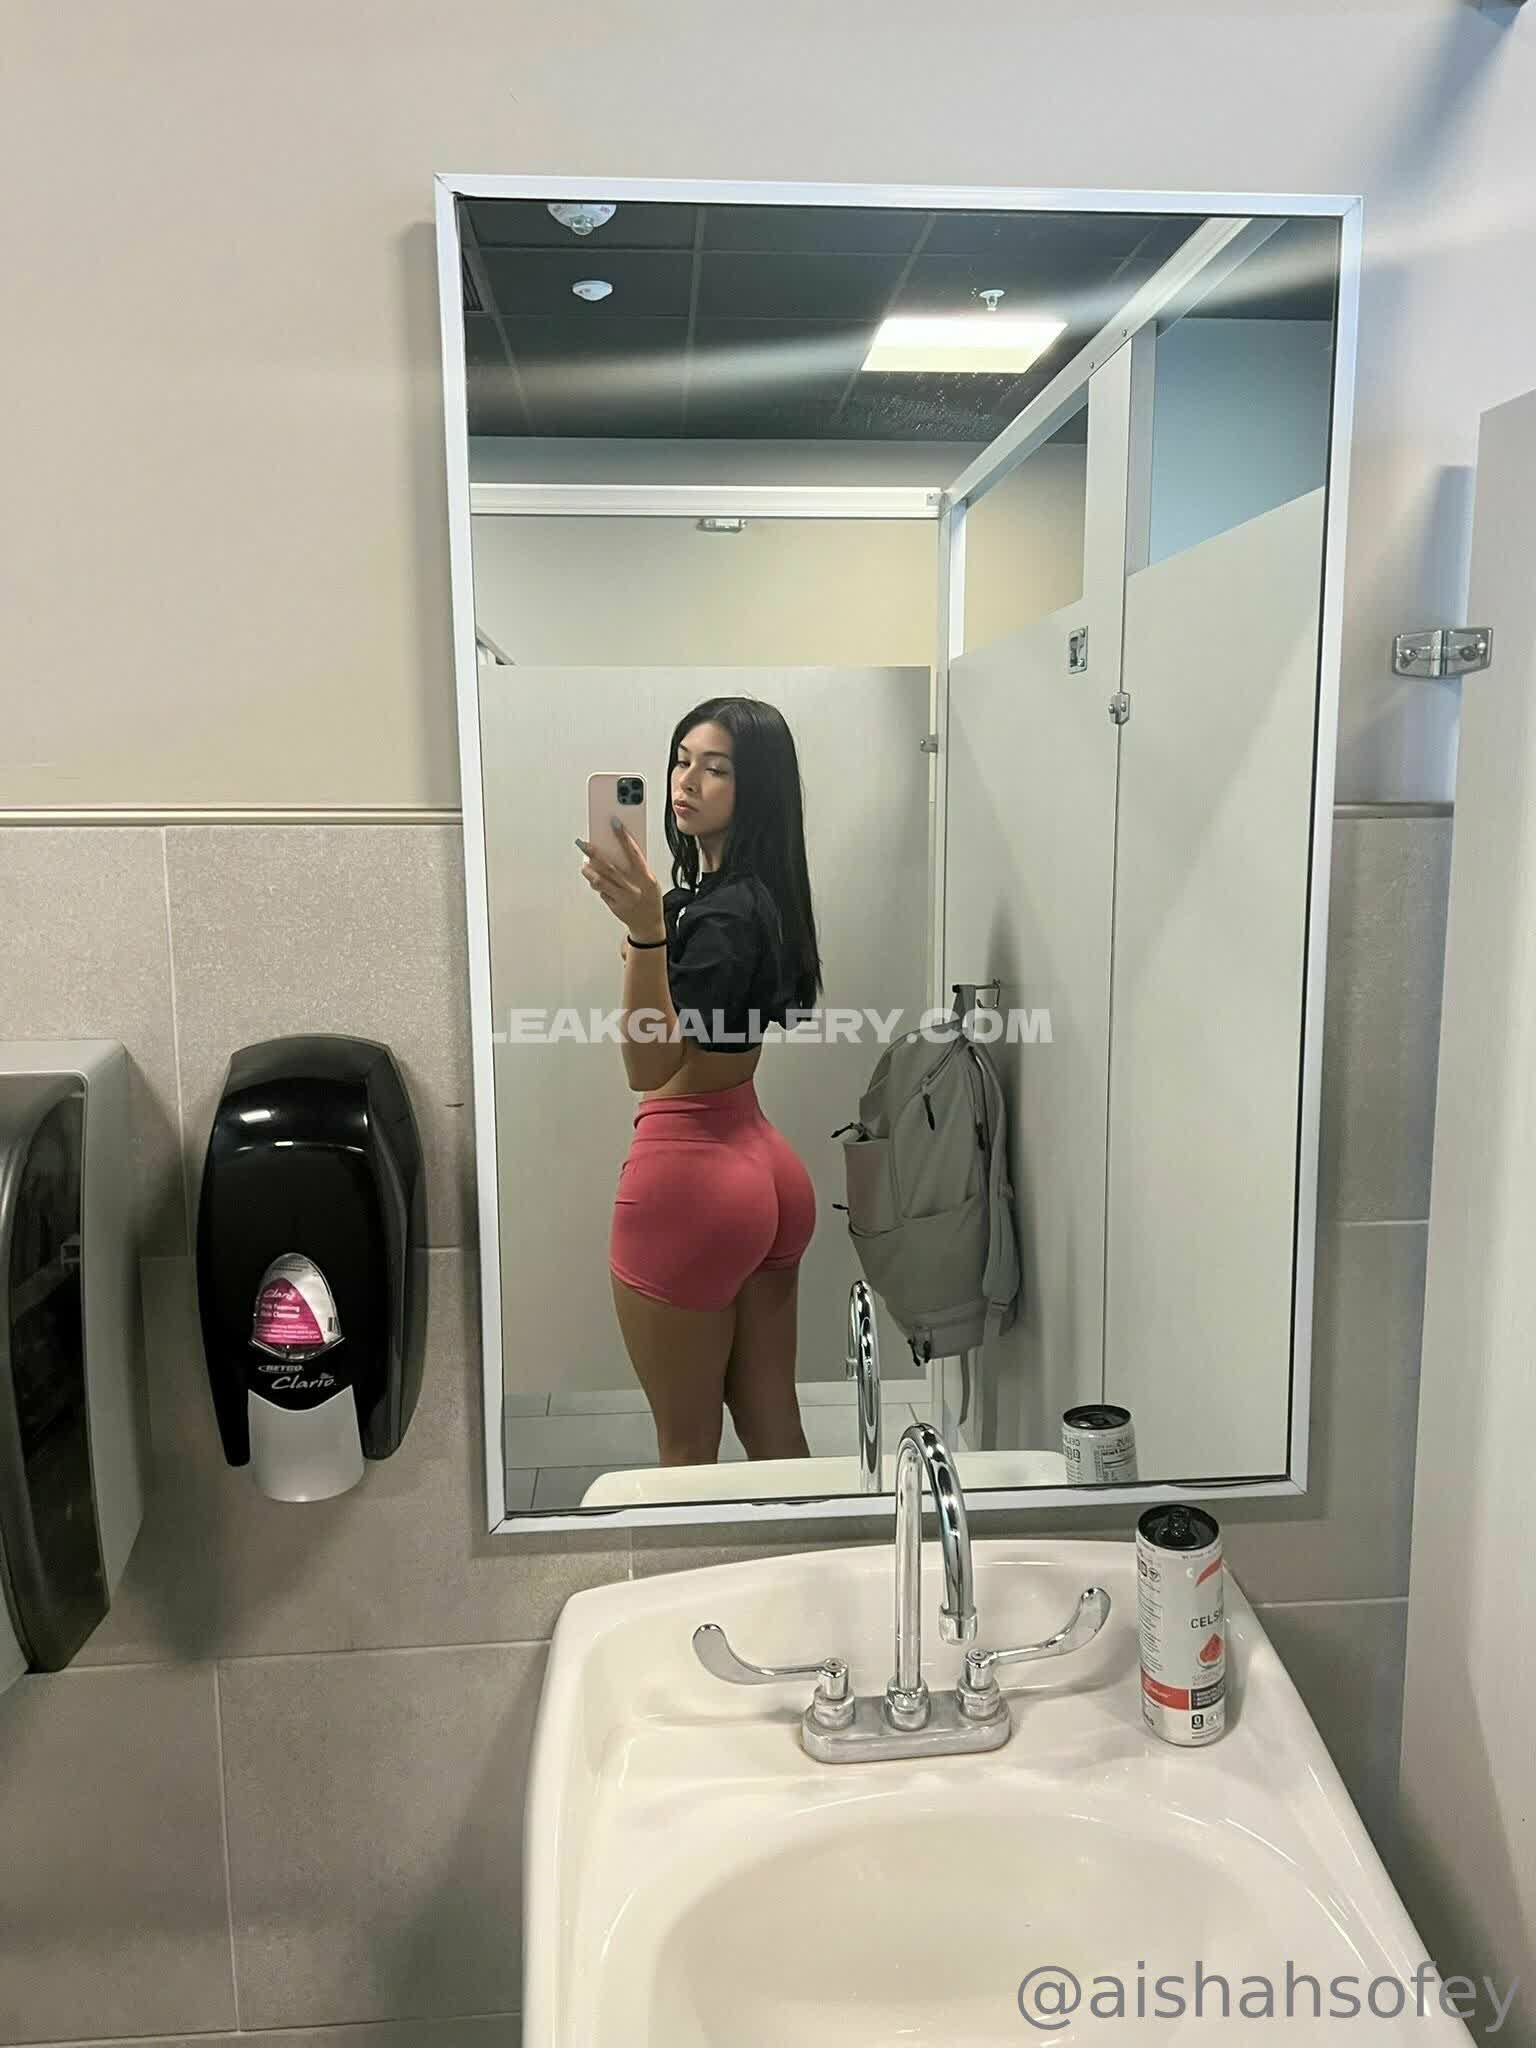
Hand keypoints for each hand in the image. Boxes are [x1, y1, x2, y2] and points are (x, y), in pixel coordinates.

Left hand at [577, 819, 665, 940]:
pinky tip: (593, 880)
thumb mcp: (650, 881)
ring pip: (601, 881)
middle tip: (583, 843)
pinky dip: (596, 884)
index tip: (614, 824)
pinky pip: (602, 892)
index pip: (633, 853)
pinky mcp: (614, 907)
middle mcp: (634, 888)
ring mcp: (623, 899)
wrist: (649, 926)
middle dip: (595, 854)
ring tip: (584, 864)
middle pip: (610, 867)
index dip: (623, 837)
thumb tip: (618, 850)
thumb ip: (637, 867)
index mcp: (646, 878)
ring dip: (590, 871)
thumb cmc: (650, 899)